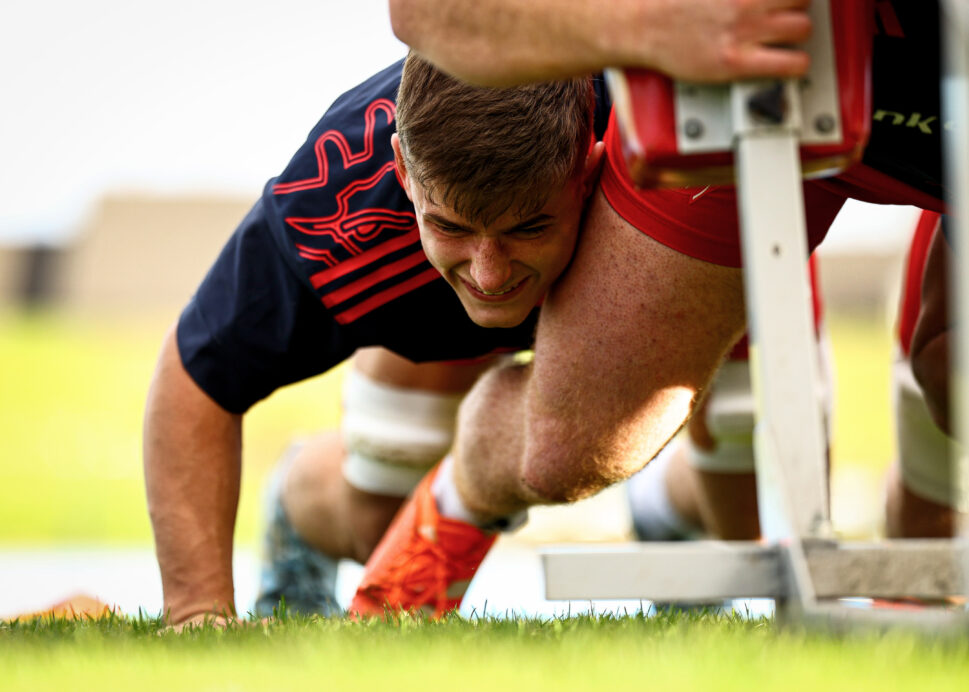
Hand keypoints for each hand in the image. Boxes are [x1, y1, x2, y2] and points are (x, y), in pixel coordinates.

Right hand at [629, 0, 812, 82]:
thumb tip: (755, 1)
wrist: (642, 26)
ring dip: (795, 35)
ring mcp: (744, 32)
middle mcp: (748, 2)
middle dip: (794, 8)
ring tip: (780, 41)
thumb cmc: (668, 3)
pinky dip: (795, 65)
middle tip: (781, 17)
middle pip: (802, 0)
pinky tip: (785, 64)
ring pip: (803, 29)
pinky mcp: (737, 62)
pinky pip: (791, 64)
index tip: (787, 3)